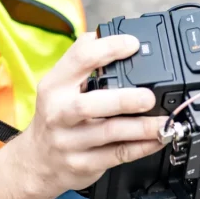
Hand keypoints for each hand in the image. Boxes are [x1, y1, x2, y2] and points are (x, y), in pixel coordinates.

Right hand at [16, 33, 165, 197]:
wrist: (36, 161)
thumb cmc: (55, 115)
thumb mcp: (58, 84)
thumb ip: (82, 60)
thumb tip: (110, 34)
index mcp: (54, 86)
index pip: (80, 59)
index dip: (109, 48)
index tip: (133, 44)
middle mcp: (59, 113)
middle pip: (89, 105)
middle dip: (124, 100)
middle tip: (149, 97)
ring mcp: (70, 141)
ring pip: (109, 133)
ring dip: (141, 127)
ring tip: (163, 122)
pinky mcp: (84, 164)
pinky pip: (117, 155)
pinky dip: (142, 147)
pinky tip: (158, 138)